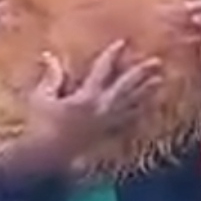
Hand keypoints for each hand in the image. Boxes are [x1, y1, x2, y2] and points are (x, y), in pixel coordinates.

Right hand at [24, 42, 162, 161]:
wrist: (46, 157)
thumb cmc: (40, 125)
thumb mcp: (43, 97)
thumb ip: (52, 77)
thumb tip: (50, 57)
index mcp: (87, 97)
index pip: (102, 70)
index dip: (112, 55)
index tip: (122, 43)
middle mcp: (102, 110)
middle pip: (126, 87)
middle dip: (141, 73)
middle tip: (156, 62)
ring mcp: (106, 124)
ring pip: (132, 105)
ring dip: (146, 93)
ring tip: (159, 82)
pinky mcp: (106, 136)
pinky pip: (127, 122)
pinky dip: (138, 114)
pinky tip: (146, 109)